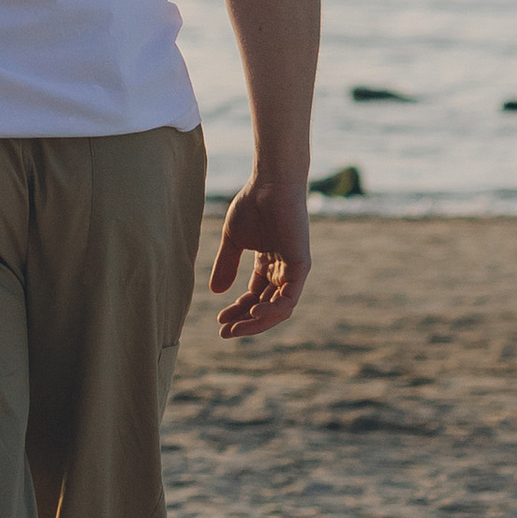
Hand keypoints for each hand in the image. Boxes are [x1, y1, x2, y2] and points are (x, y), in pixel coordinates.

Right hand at [208, 175, 310, 338]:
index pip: (255, 297)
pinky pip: (289, 299)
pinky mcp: (300, 267)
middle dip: (245, 322)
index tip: (219, 322)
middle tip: (225, 333)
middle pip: (266, 307)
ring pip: (278, 309)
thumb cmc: (253, 204)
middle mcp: (283, 271)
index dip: (237, 311)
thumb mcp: (233, 240)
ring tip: (236, 327)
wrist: (269, 185)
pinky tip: (253, 312)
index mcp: (268, 264)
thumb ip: (226, 265)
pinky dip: (272, 310)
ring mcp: (293, 270)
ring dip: (257, 322)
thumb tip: (216, 293)